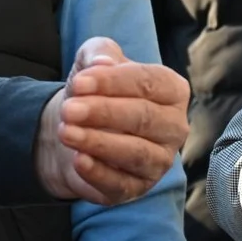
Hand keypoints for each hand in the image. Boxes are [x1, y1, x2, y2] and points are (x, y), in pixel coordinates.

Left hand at [35, 39, 188, 204]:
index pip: (149, 82)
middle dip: (104, 112)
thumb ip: (99, 53)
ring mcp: (160, 160)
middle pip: (144, 118)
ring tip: (66, 132)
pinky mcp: (139, 187)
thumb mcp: (93, 63)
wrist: (77, 129)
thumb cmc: (95, 91)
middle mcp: (174, 127)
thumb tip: (103, 63)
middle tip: (69, 109)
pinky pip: (122, 183)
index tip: (79, 82)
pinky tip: (78, 160)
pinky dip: (98, 173)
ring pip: (136, 153)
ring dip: (99, 143)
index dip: (113, 82)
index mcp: (172, 90)